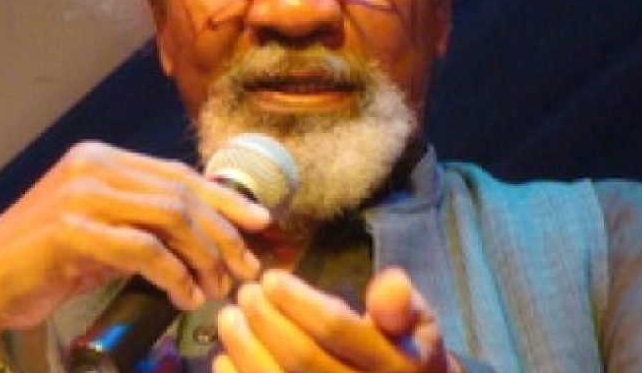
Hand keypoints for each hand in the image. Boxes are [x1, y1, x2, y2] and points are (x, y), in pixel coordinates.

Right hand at [0, 140, 270, 365]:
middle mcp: (93, 166)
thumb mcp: (100, 233)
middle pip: (182, 194)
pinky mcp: (71, 231)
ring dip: (203, 258)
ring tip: (215, 290)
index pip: (179, 174)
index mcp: (102, 158)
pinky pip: (144, 250)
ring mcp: (80, 195)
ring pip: (170, 218)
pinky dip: (173, 276)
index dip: (225, 198)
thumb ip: (142, 221)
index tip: (260, 224)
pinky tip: (183, 298)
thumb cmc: (41, 265)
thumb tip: (207, 232)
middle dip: (222, 235)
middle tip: (245, 269)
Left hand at [213, 267, 457, 372]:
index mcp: (395, 364)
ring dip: (245, 350)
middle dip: (266, 321)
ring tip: (229, 318)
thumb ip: (399, 304)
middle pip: (301, 359)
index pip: (337, 330)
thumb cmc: (403, 351)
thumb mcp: (417, 323)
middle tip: (246, 293)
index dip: (299, 302)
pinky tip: (224, 360)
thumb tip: (390, 281)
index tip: (271, 278)